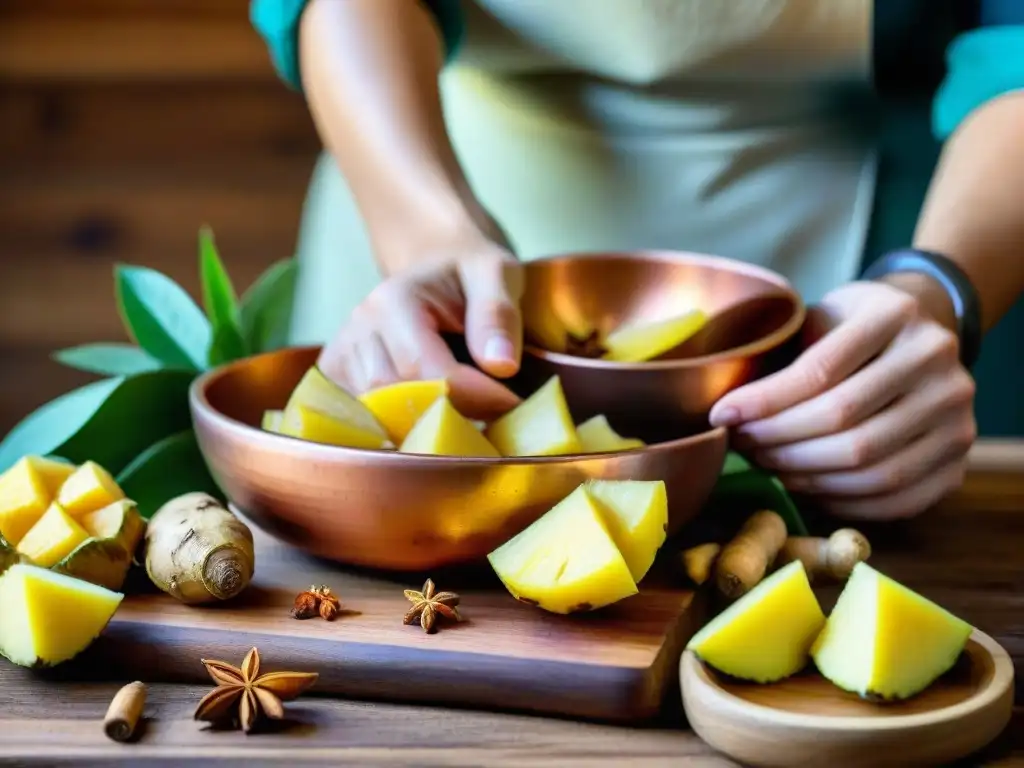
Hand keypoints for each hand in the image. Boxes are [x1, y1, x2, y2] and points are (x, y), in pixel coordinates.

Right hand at [317, 232, 524, 420]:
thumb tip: (500, 365)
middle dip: (450, 413)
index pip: (428, 370)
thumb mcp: (496, 274)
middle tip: (492, 413)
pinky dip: (398, 426)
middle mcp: (359, 328)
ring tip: (464, 411)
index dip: (474, 396)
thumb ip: (497, 314)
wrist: (438, 265)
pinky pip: (365, 420)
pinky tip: (428, 417)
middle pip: (398, 399)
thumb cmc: (469, 272)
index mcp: (393, 301)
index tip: (512, 404)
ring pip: (380, 416)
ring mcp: (342, 354)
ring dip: (425, 423)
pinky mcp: (338, 377)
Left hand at [709, 279, 976, 519]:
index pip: (819, 370)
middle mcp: (937, 362)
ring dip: (803, 474)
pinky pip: (896, 498)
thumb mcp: (822, 314)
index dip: (763, 401)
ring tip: (767, 464)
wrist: (922, 337)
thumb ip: (784, 352)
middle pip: (842, 420)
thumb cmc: (853, 327)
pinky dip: (842, 501)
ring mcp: (958, 415)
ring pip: (868, 465)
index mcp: (896, 314)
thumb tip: (727, 412)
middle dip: (778, 440)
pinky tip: (806, 488)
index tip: (722, 415)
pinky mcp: (960, 462)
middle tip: (742, 444)